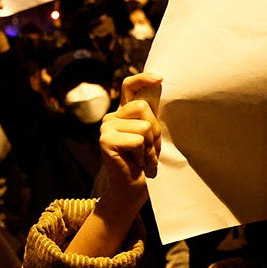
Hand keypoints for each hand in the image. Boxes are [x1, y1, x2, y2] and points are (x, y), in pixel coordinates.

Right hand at [66, 72, 160, 256]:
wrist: (132, 189)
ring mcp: (106, 128)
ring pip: (143, 126)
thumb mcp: (151, 136)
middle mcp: (111, 117)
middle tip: (150, 150)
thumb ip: (150, 116)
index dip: (143, 79)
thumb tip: (158, 86)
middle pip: (143, 107)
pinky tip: (137, 163)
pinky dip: (143, 154)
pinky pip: (137, 140)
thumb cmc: (144, 163)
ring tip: (144, 159)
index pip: (129, 86)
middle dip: (154, 131)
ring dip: (150, 147)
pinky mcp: (106, 140)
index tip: (160, 78)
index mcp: (122, 113)